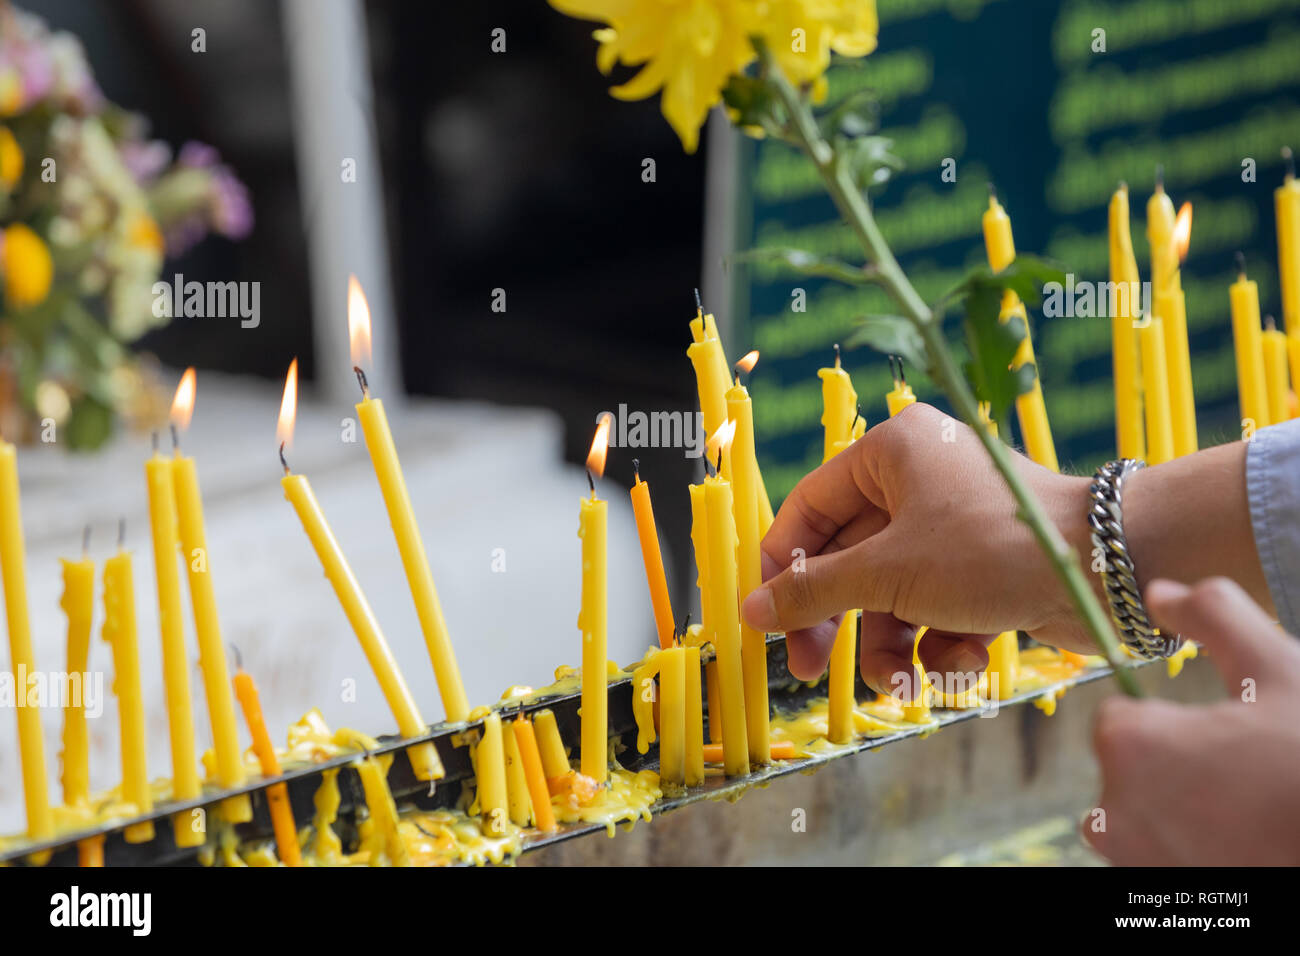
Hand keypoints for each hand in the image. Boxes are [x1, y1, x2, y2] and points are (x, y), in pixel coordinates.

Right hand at [740, 403, 1095, 691]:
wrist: (1109, 571)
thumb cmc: (992, 550)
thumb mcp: (889, 574)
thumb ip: (813, 592)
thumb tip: (749, 612)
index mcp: (889, 454)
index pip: (807, 510)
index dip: (780, 568)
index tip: (767, 620)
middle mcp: (917, 482)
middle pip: (845, 561)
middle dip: (837, 621)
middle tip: (812, 670)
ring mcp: (950, 527)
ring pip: (889, 596)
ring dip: (892, 647)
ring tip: (908, 683)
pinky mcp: (980, 567)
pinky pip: (932, 608)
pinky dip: (940, 644)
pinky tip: (963, 663)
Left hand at [1086, 577, 1299, 864]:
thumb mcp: (1278, 668)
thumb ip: (1214, 615)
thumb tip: (1159, 591)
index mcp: (1129, 745)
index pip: (1121, 718)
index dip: (1172, 721)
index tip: (1224, 734)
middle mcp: (1113, 811)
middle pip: (1129, 771)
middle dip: (1175, 766)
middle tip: (1245, 775)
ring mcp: (1135, 864)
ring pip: (1142, 818)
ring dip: (1180, 811)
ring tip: (1247, 812)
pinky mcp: (1159, 898)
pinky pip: (1159, 860)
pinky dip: (1191, 852)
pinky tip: (1243, 845)